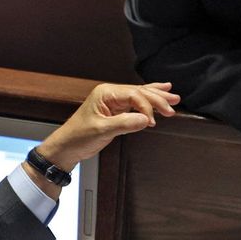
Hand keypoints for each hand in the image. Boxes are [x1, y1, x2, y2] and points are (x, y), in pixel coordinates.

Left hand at [35, 82, 178, 173]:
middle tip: (172, 107)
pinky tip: (160, 92)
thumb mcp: (101, 131)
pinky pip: (135, 102)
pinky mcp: (115, 110)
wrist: (66, 147)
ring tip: (174, 97)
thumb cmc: (78, 137)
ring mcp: (113, 101)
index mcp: (105, 93)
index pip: (134, 95)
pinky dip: (148, 101)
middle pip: (139, 92)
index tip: (152, 122)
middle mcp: (110, 93)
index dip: (146, 107)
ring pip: (140, 95)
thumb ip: (124, 123)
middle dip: (157, 98)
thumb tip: (145, 119)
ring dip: (157, 96)